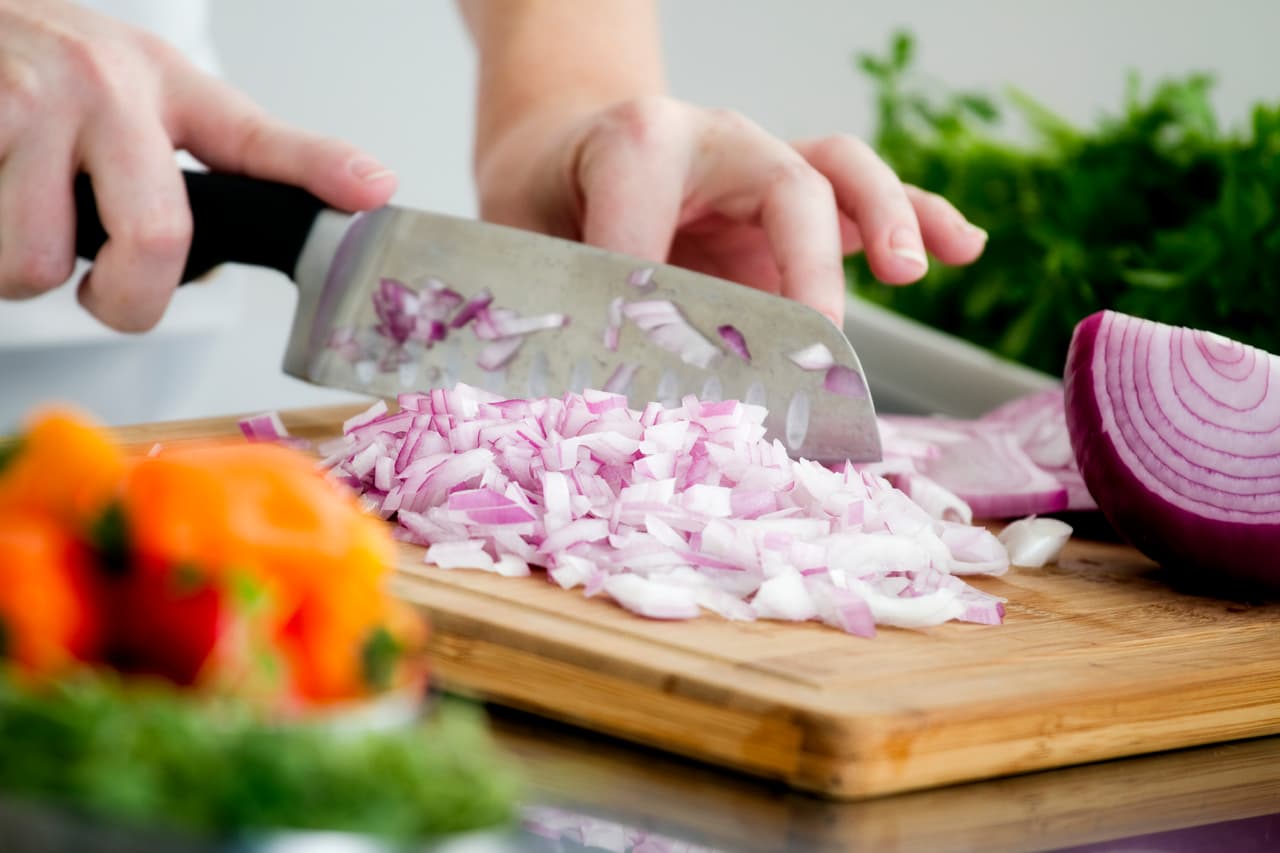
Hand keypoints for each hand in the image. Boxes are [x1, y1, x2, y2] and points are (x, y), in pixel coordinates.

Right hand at [0, 0, 396, 331]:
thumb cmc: (59, 66)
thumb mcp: (152, 86)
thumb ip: (238, 148)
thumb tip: (363, 186)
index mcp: (161, 86)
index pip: (251, 135)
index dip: (317, 166)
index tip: (373, 189)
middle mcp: (99, 87)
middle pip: (151, 240)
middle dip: (126, 301)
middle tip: (107, 292)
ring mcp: (22, 106)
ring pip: (34, 266)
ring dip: (22, 272)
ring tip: (27, 222)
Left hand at [473, 96, 986, 325]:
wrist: (565, 149)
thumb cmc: (546, 199)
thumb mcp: (521, 240)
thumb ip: (552, 298)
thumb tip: (582, 393)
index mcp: (637, 140)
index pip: (659, 210)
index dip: (651, 286)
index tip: (645, 368)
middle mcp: (715, 140)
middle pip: (783, 184)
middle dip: (803, 270)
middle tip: (808, 352)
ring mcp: (764, 167)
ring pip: (840, 171)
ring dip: (884, 219)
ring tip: (907, 273)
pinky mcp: (798, 198)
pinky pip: (867, 196)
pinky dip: (920, 216)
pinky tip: (964, 247)